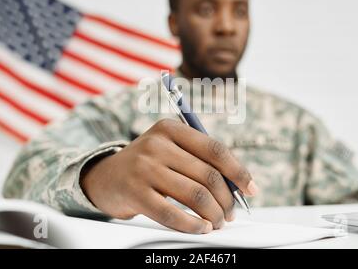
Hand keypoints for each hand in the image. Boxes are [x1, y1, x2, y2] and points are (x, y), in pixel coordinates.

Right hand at [80, 119, 257, 233]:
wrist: (106, 177)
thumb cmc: (148, 165)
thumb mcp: (170, 151)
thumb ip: (200, 161)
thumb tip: (238, 186)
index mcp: (171, 129)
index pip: (215, 149)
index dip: (238, 171)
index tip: (251, 190)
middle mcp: (157, 144)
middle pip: (208, 175)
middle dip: (227, 200)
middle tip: (231, 214)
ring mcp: (144, 168)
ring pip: (195, 195)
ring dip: (213, 215)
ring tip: (217, 223)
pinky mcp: (135, 192)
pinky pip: (172, 214)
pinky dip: (193, 225)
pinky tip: (201, 228)